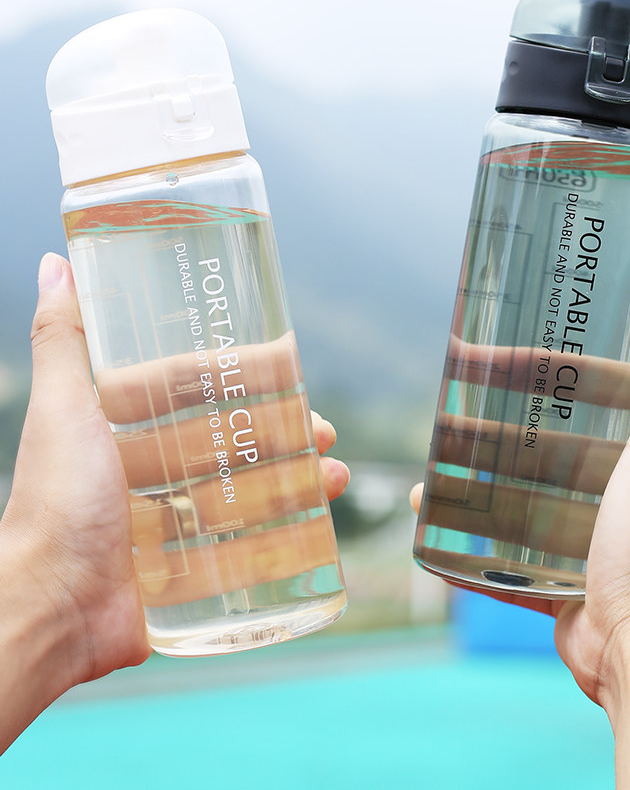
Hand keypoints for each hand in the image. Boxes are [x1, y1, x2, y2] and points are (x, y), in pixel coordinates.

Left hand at [0, 253, 348, 752]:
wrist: (53, 611)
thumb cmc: (54, 504)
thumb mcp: (62, 409)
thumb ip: (62, 338)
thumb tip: (56, 263)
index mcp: (121, 426)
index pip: (192, 384)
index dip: (241, 371)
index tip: (287, 361)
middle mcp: (148, 467)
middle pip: (228, 434)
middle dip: (279, 425)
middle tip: (321, 424)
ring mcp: (171, 517)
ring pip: (246, 483)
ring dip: (295, 472)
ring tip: (332, 470)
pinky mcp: (189, 563)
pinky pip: (248, 537)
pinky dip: (287, 523)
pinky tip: (320, 510)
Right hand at [413, 300, 629, 786]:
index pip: (594, 396)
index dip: (544, 371)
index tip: (497, 354)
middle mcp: (627, 495)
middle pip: (552, 446)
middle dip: (501, 428)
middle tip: (451, 412)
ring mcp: (593, 540)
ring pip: (526, 500)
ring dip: (480, 486)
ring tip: (433, 471)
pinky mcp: (564, 580)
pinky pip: (511, 557)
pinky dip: (475, 546)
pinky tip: (437, 526)